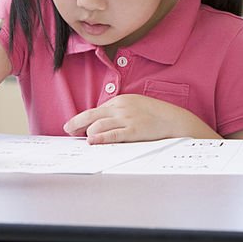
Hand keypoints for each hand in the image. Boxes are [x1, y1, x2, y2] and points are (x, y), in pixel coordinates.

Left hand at [63, 94, 215, 143]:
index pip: (95, 110)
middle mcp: (121, 107)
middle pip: (91, 115)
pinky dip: (99, 138)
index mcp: (120, 100)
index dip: (81, 119)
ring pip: (98, 125)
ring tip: (85, 140)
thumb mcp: (135, 106)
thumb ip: (118, 111)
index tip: (72, 126)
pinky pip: (112, 134)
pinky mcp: (133, 130)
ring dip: (88, 134)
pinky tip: (91, 142)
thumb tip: (100, 122)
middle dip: (76, 123)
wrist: (174, 120)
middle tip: (67, 130)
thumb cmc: (154, 115)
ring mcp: (127, 118)